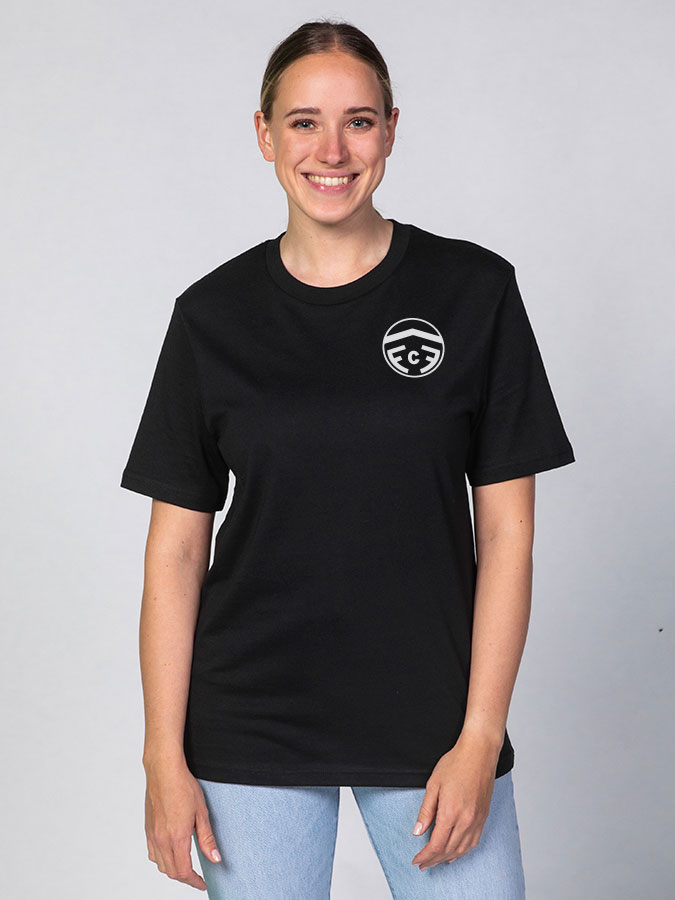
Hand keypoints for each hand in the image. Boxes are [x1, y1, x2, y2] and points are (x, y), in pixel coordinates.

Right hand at [144, 755, 221, 889]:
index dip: (194, 882)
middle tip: (197, 878)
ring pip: (160, 865)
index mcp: (176, 837)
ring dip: (173, 870)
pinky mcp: (148, 829)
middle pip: (171, 872)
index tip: (202, 884)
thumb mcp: (201, 812)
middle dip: (185, 878)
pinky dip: (162, 860)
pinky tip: (170, 853)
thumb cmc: (182, 786)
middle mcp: (161, 839)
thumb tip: (215, 858)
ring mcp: (152, 835)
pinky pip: (153, 853)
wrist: (163, 770)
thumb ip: (207, 838)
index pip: (184, 871)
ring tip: (186, 867)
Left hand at [411, 730, 500, 871]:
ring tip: (436, 861)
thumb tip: (418, 831)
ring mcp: (477, 819)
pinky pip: (473, 841)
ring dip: (447, 858)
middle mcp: (466, 820)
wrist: (479, 753)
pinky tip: (455, 853)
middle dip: (434, 860)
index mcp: (451, 812)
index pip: (436, 844)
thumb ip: (426, 811)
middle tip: (423, 865)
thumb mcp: (433, 784)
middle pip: (448, 850)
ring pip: (462, 849)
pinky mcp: (483, 816)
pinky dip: (463, 851)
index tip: (416, 860)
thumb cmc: (455, 764)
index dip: (425, 855)